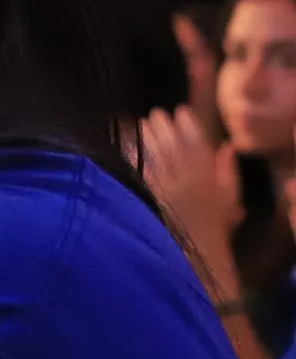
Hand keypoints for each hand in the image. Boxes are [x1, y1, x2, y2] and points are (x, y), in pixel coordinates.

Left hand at [140, 106, 243, 288]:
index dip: (188, 124)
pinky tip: (129, 145)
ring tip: (142, 123)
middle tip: (156, 113)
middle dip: (164, 127)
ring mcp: (166, 187)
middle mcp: (186, 179)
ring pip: (156, 156)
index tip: (180, 110)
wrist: (195, 248)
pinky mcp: (150, 195)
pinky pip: (141, 170)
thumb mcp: (230, 196)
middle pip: (172, 146)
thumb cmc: (215, 222)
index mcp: (207, 177)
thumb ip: (228, 170)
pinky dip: (135, 156)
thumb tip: (228, 146)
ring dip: (148, 137)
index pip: (197, 143)